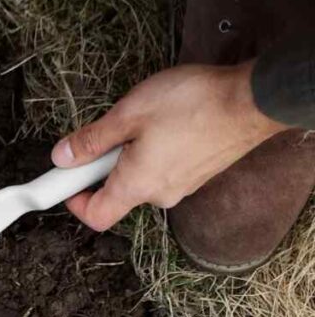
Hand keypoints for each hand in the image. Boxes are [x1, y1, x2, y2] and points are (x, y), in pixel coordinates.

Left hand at [51, 60, 288, 230]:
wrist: (254, 100)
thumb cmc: (193, 103)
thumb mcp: (129, 114)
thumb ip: (92, 141)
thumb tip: (62, 157)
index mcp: (137, 186)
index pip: (96, 217)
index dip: (75, 201)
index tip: (67, 179)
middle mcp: (159, 195)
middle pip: (117, 193)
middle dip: (105, 166)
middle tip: (110, 132)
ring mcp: (182, 187)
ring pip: (142, 178)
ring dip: (132, 155)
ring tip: (146, 121)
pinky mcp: (199, 174)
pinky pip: (164, 170)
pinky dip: (155, 153)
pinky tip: (168, 124)